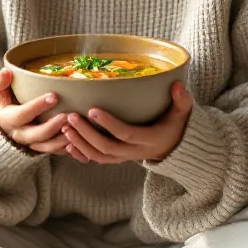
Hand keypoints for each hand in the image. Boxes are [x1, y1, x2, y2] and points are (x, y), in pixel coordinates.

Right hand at [0, 70, 69, 153]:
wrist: (4, 118)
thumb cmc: (3, 99)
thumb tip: (6, 73)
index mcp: (7, 119)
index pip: (22, 115)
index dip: (38, 106)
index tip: (54, 96)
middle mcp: (19, 134)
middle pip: (36, 135)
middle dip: (53, 126)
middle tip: (68, 115)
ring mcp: (31, 143)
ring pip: (47, 147)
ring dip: (62, 139)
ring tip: (76, 128)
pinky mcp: (42, 147)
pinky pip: (55, 152)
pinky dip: (67, 148)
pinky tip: (79, 140)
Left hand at [61, 82, 192, 163]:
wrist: (172, 148)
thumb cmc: (174, 126)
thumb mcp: (182, 114)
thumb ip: (182, 100)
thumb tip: (178, 85)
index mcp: (148, 140)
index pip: (126, 134)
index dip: (109, 124)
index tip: (92, 109)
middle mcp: (134, 152)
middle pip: (106, 147)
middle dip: (86, 134)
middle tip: (71, 117)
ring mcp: (124, 157)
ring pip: (98, 157)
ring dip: (80, 143)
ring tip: (65, 128)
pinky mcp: (117, 159)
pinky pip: (96, 161)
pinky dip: (81, 154)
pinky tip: (67, 144)